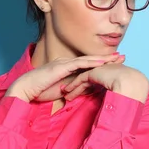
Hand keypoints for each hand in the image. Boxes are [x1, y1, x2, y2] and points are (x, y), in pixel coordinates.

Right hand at [5, 53, 123, 102]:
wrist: (25, 90)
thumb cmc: (40, 92)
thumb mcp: (63, 91)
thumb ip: (73, 89)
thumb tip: (85, 91)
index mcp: (68, 68)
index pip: (89, 65)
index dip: (103, 64)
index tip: (117, 64)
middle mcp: (67, 63)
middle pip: (91, 60)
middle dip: (107, 58)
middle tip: (122, 56)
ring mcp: (64, 63)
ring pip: (88, 60)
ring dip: (103, 58)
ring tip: (117, 57)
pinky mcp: (61, 67)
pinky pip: (79, 64)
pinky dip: (91, 62)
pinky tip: (102, 62)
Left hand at [62, 63, 148, 102]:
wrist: (131, 83)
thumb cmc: (131, 91)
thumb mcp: (123, 94)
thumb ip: (118, 98)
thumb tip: (117, 111)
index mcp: (111, 75)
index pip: (96, 81)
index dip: (87, 88)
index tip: (81, 96)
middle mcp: (104, 70)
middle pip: (87, 80)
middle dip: (78, 87)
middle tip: (69, 95)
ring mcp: (98, 69)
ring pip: (82, 80)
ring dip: (73, 88)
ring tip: (66, 96)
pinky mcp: (94, 72)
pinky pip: (81, 79)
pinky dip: (74, 86)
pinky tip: (68, 91)